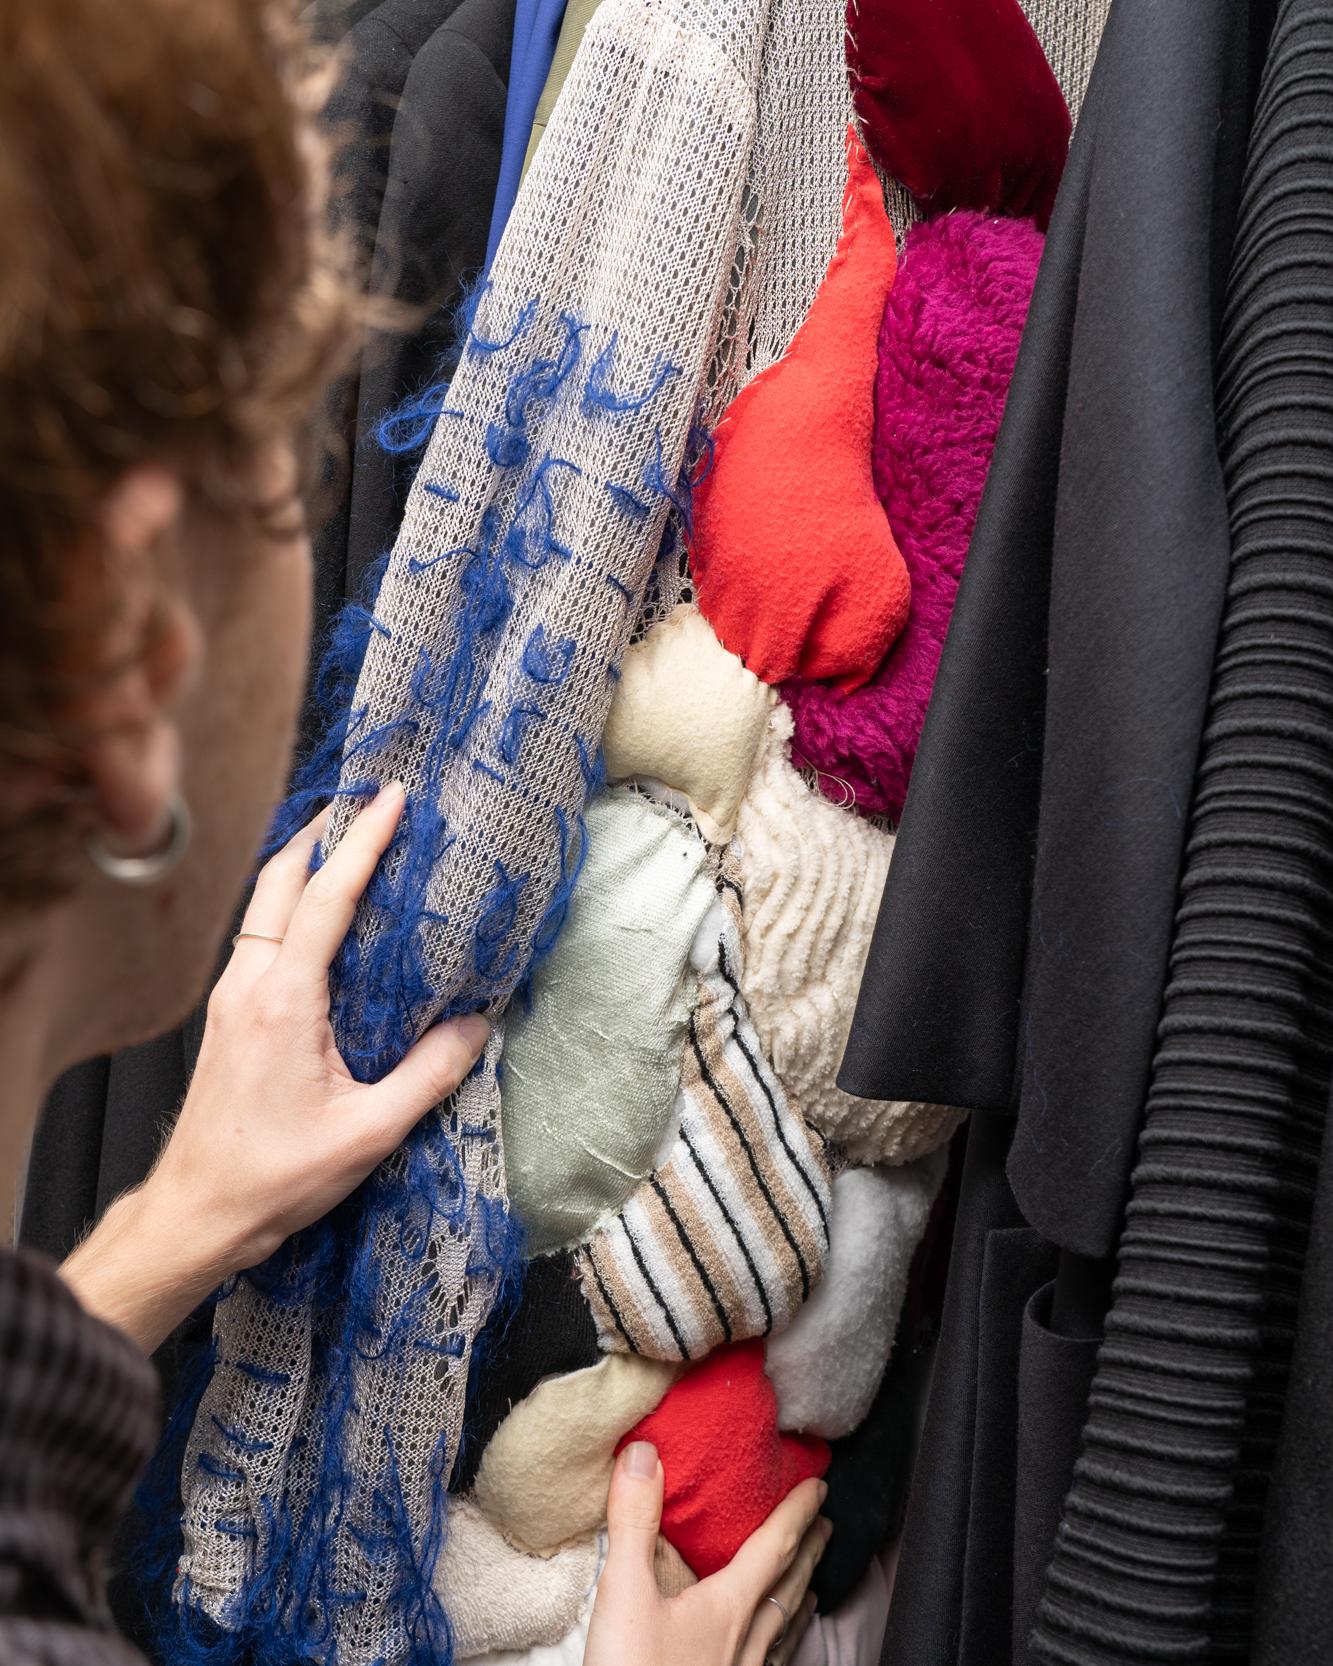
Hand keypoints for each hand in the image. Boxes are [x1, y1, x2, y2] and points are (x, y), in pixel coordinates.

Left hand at [61, 786, 488, 1351]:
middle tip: (367, 803)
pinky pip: (258, 935)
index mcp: (283, 1001)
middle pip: (278, 880)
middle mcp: (248, 986)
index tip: (390, 799)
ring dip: (302, 864)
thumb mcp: (369, 1133)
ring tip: (348, 843)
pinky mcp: (227, 1017)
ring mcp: (230, 998)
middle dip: (323, 832)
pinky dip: (289, 904)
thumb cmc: (274, 1178)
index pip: (325, 899)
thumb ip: (429, 1075)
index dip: (362, 843)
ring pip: (262, 905)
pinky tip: (319, 916)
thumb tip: (478, 1025)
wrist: (197, 1213)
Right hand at [585, 1442, 829, 1665]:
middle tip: (827, 1526)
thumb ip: (633, 1522)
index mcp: (729, 1607)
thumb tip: (643, 1453)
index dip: (795, 1513)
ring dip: (799, 1600)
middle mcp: (745, 1642)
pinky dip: (780, 1650)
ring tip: (812, 1588)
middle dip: (808, 1553)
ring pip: (783, 1633)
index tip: (818, 1487)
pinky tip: (771, 1658)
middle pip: (788, 1588)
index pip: (773, 1548)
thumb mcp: (624, 1594)